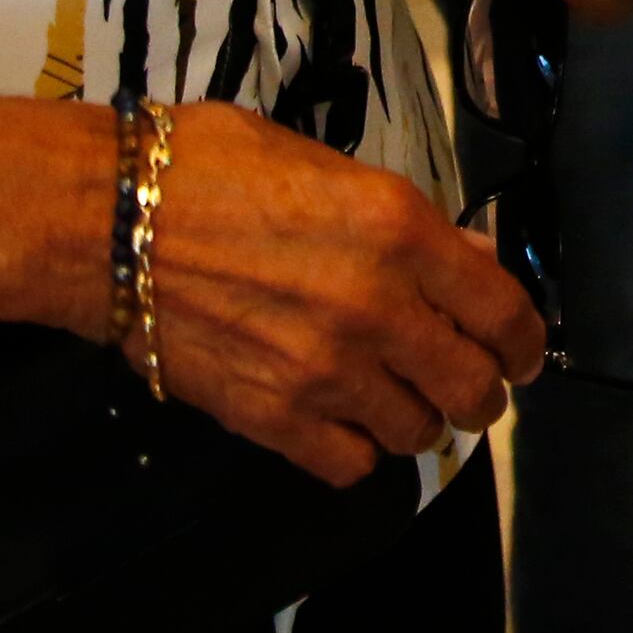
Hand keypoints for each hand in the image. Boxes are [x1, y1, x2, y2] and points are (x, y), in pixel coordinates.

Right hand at [122, 101, 545, 483]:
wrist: (107, 219)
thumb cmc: (213, 169)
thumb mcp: (330, 166)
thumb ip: (409, 221)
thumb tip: (471, 259)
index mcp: (400, 230)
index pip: (503, 310)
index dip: (525, 341)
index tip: (522, 354)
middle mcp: (378, 307)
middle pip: (471, 386)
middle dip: (481, 391)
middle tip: (469, 387)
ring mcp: (325, 371)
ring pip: (417, 431)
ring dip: (417, 420)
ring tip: (397, 400)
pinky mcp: (272, 418)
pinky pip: (351, 465)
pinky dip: (357, 451)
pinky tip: (342, 424)